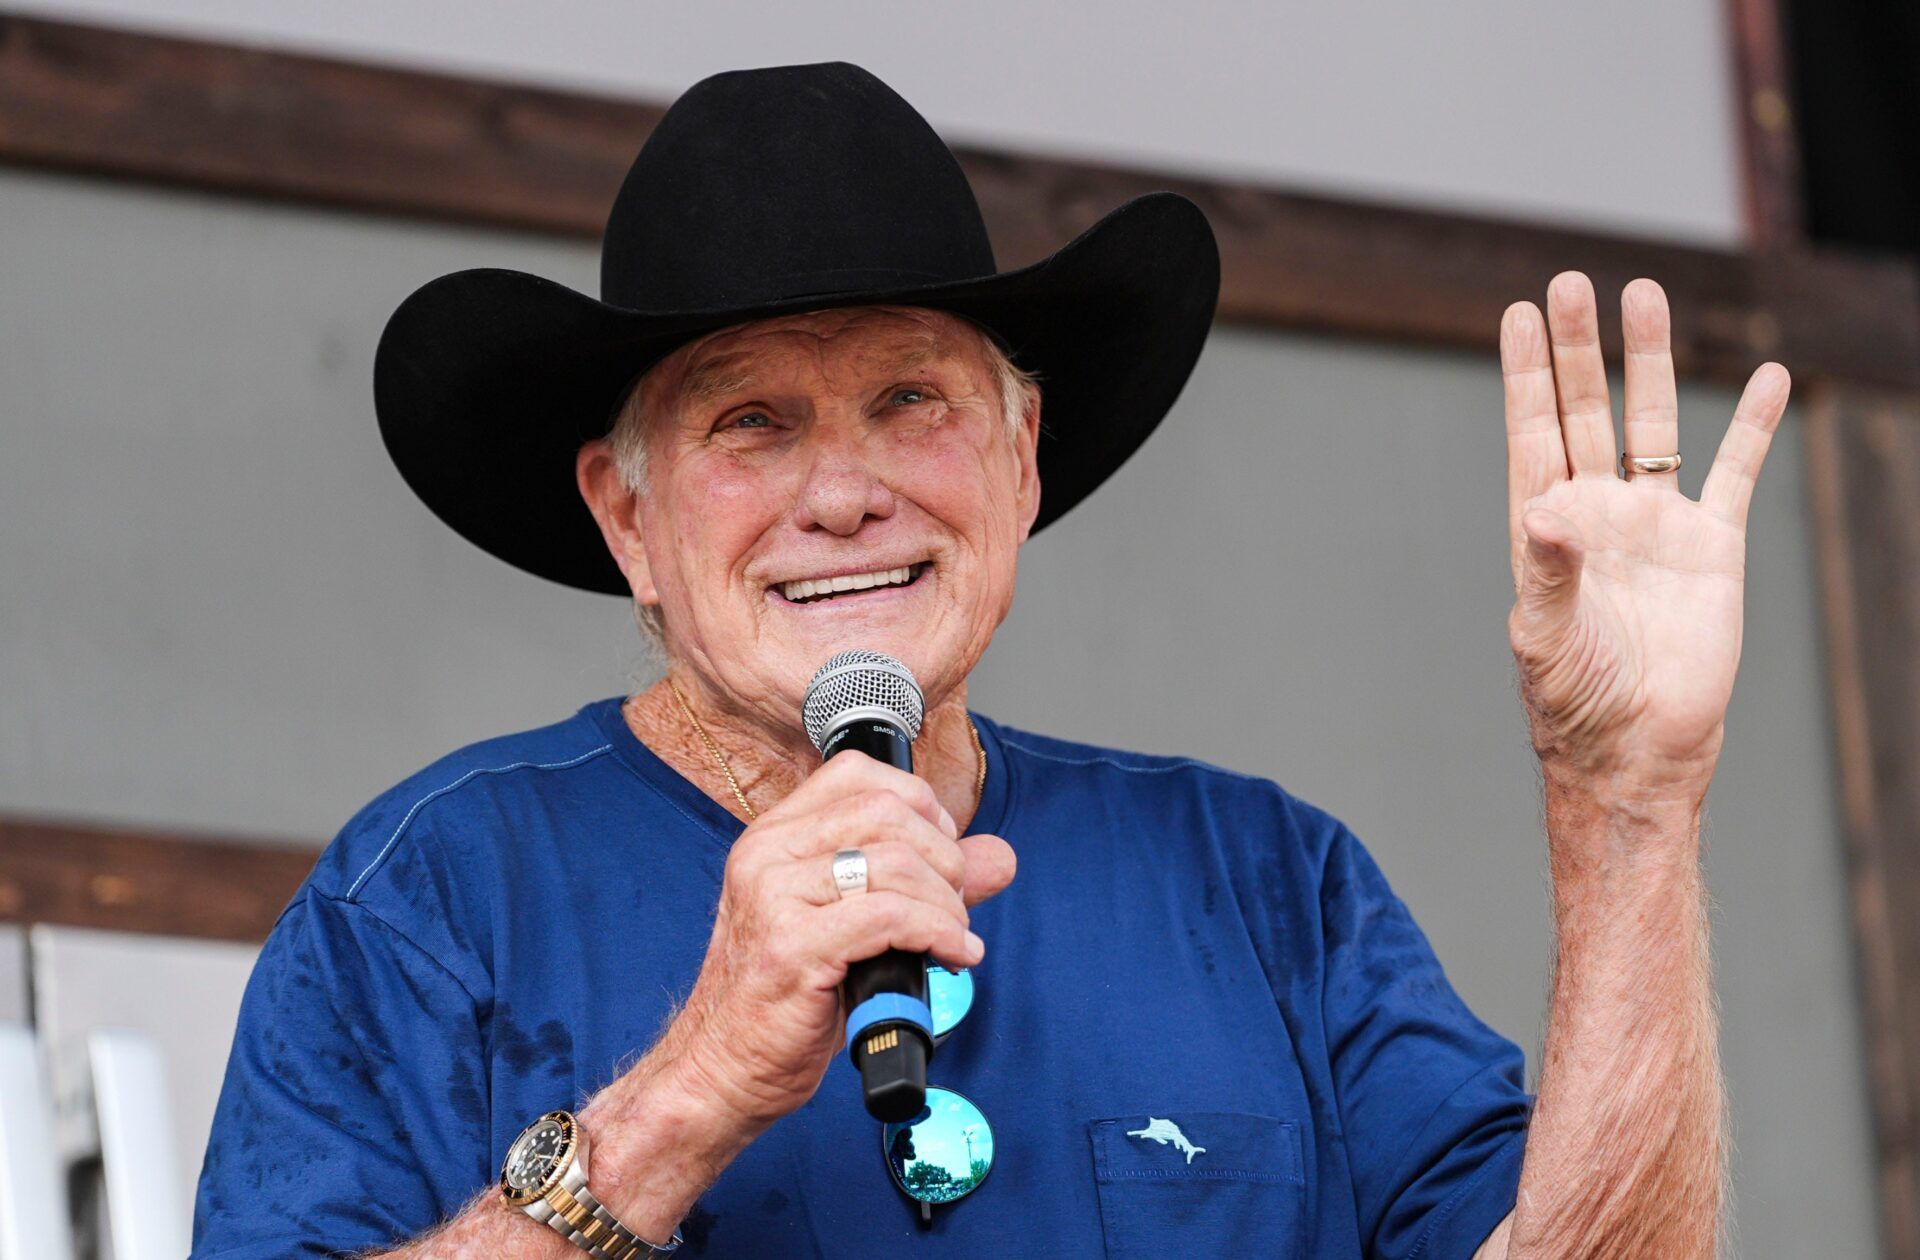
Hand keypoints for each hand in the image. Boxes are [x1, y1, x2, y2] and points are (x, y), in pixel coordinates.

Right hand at [654, 753, 1015, 1133]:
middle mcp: (766, 853)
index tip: (943, 853)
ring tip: (954, 938)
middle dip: (944, 857)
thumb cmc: (787, 1000)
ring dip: (947, 903)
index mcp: (774, 836)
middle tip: (955, 905)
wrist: (723, 1069)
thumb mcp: (856, 926)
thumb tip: (999, 856)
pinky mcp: (791, 947)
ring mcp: (773, 896)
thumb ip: (925, 882)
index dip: (920, 804)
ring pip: (894, 863)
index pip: (858, 773)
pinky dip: (939, 933)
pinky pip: (890, 917)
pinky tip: (952, 955)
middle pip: (888, 811)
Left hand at [1501, 273, 1790, 798]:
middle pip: (1585, 410)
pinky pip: (1736, 474)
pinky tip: (1770, 377)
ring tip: (1645, 293)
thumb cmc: (1574, 702)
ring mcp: (1654, 525)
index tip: (1520, 312)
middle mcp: (1597, 512)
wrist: (1639, 752)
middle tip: (1572, 282)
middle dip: (1578, 348)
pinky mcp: (1713, 548)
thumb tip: (1546, 511)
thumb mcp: (1546, 638)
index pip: (1532, 432)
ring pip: (1654, 424)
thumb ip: (1547, 572)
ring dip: (1650, 363)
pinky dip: (1754, 427)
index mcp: (1545, 527)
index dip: (1526, 374)